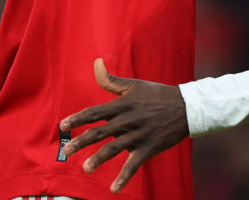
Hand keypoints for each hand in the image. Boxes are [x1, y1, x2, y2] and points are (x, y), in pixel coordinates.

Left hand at [59, 58, 188, 192]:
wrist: (186, 107)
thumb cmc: (157, 94)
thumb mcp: (134, 85)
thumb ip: (111, 80)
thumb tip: (96, 62)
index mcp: (122, 104)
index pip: (95, 112)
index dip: (77, 119)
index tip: (62, 126)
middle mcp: (128, 120)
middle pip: (100, 132)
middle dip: (81, 142)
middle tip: (67, 152)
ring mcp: (138, 135)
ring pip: (114, 149)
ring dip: (99, 159)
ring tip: (86, 168)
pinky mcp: (149, 148)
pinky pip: (134, 165)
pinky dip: (124, 177)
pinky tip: (113, 189)